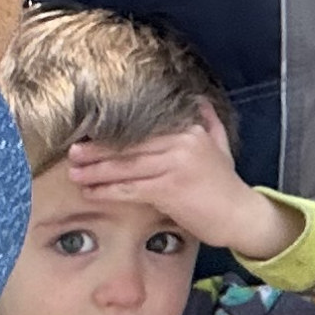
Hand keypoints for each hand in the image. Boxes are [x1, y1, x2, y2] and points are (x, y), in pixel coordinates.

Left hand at [66, 106, 296, 261]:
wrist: (241, 215)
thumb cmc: (226, 184)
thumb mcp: (220, 146)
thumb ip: (208, 121)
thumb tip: (198, 100)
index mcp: (190, 130)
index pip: (142, 130)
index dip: (114, 135)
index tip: (91, 136)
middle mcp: (182, 143)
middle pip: (129, 146)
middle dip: (97, 152)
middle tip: (73, 155)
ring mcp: (176, 165)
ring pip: (126, 167)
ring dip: (96, 172)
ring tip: (76, 175)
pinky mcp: (170, 189)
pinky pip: (130, 189)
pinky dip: (108, 191)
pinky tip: (92, 193)